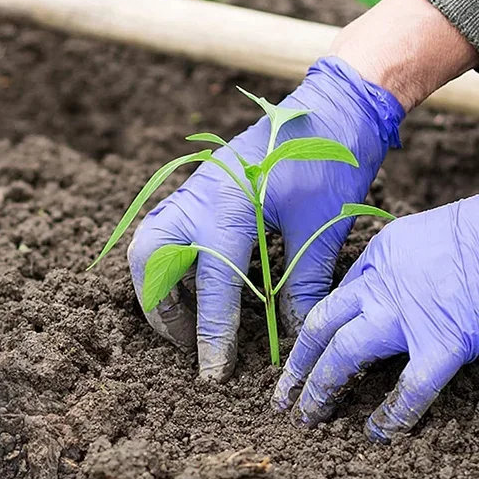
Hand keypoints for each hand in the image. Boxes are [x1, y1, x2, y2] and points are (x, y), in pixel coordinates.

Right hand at [128, 56, 403, 380]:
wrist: (331, 104)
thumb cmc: (331, 159)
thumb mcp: (321, 226)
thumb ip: (302, 283)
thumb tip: (293, 335)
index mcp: (228, 205)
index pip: (212, 284)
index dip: (213, 334)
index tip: (213, 373)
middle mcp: (197, 197)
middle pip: (150, 259)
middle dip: (160, 308)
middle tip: (186, 343)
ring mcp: (192, 190)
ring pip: (148, 244)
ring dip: (155, 286)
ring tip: (182, 320)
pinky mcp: (198, 189)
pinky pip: (163, 231)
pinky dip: (166, 264)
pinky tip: (190, 285)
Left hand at [272, 198, 478, 440]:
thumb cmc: (476, 233)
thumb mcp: (420, 237)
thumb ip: (396, 266)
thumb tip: (389, 292)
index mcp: (377, 257)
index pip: (335, 300)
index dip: (315, 332)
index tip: (303, 355)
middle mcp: (380, 287)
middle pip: (322, 327)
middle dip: (298, 364)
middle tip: (282, 395)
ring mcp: (405, 318)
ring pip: (345, 354)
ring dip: (322, 387)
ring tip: (307, 415)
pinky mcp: (442, 344)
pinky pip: (410, 388)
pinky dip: (392, 415)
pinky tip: (377, 433)